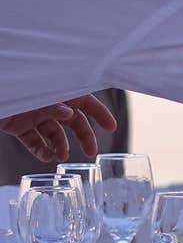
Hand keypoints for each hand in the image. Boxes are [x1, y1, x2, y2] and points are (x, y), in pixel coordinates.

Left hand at [0, 95, 117, 162]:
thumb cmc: (9, 85)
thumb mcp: (32, 93)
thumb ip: (50, 103)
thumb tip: (69, 113)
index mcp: (55, 91)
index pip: (84, 100)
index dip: (99, 113)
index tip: (111, 127)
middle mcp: (46, 103)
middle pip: (73, 121)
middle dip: (84, 137)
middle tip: (91, 153)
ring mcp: (32, 115)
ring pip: (54, 134)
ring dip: (61, 147)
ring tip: (61, 156)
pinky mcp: (18, 126)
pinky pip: (34, 142)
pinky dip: (41, 151)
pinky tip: (46, 157)